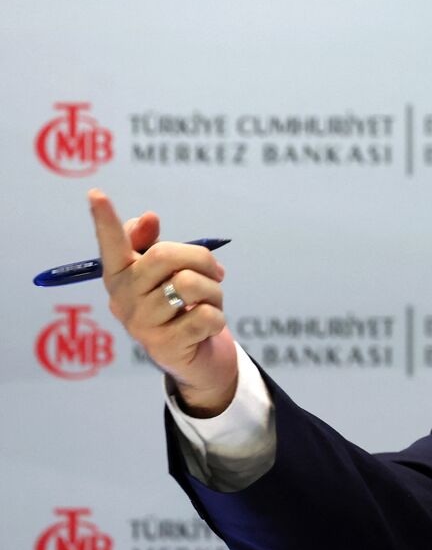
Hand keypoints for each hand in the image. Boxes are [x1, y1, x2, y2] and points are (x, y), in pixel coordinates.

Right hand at [89, 189, 237, 416]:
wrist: (193, 355)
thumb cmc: (177, 302)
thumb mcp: (166, 273)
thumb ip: (152, 244)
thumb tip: (148, 216)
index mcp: (120, 274)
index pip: (111, 243)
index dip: (104, 219)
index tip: (96, 194)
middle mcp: (122, 298)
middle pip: (166, 256)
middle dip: (201, 259)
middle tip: (214, 272)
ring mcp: (140, 324)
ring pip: (190, 284)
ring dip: (214, 290)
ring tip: (208, 301)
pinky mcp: (164, 345)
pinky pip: (207, 315)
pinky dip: (218, 316)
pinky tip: (206, 326)